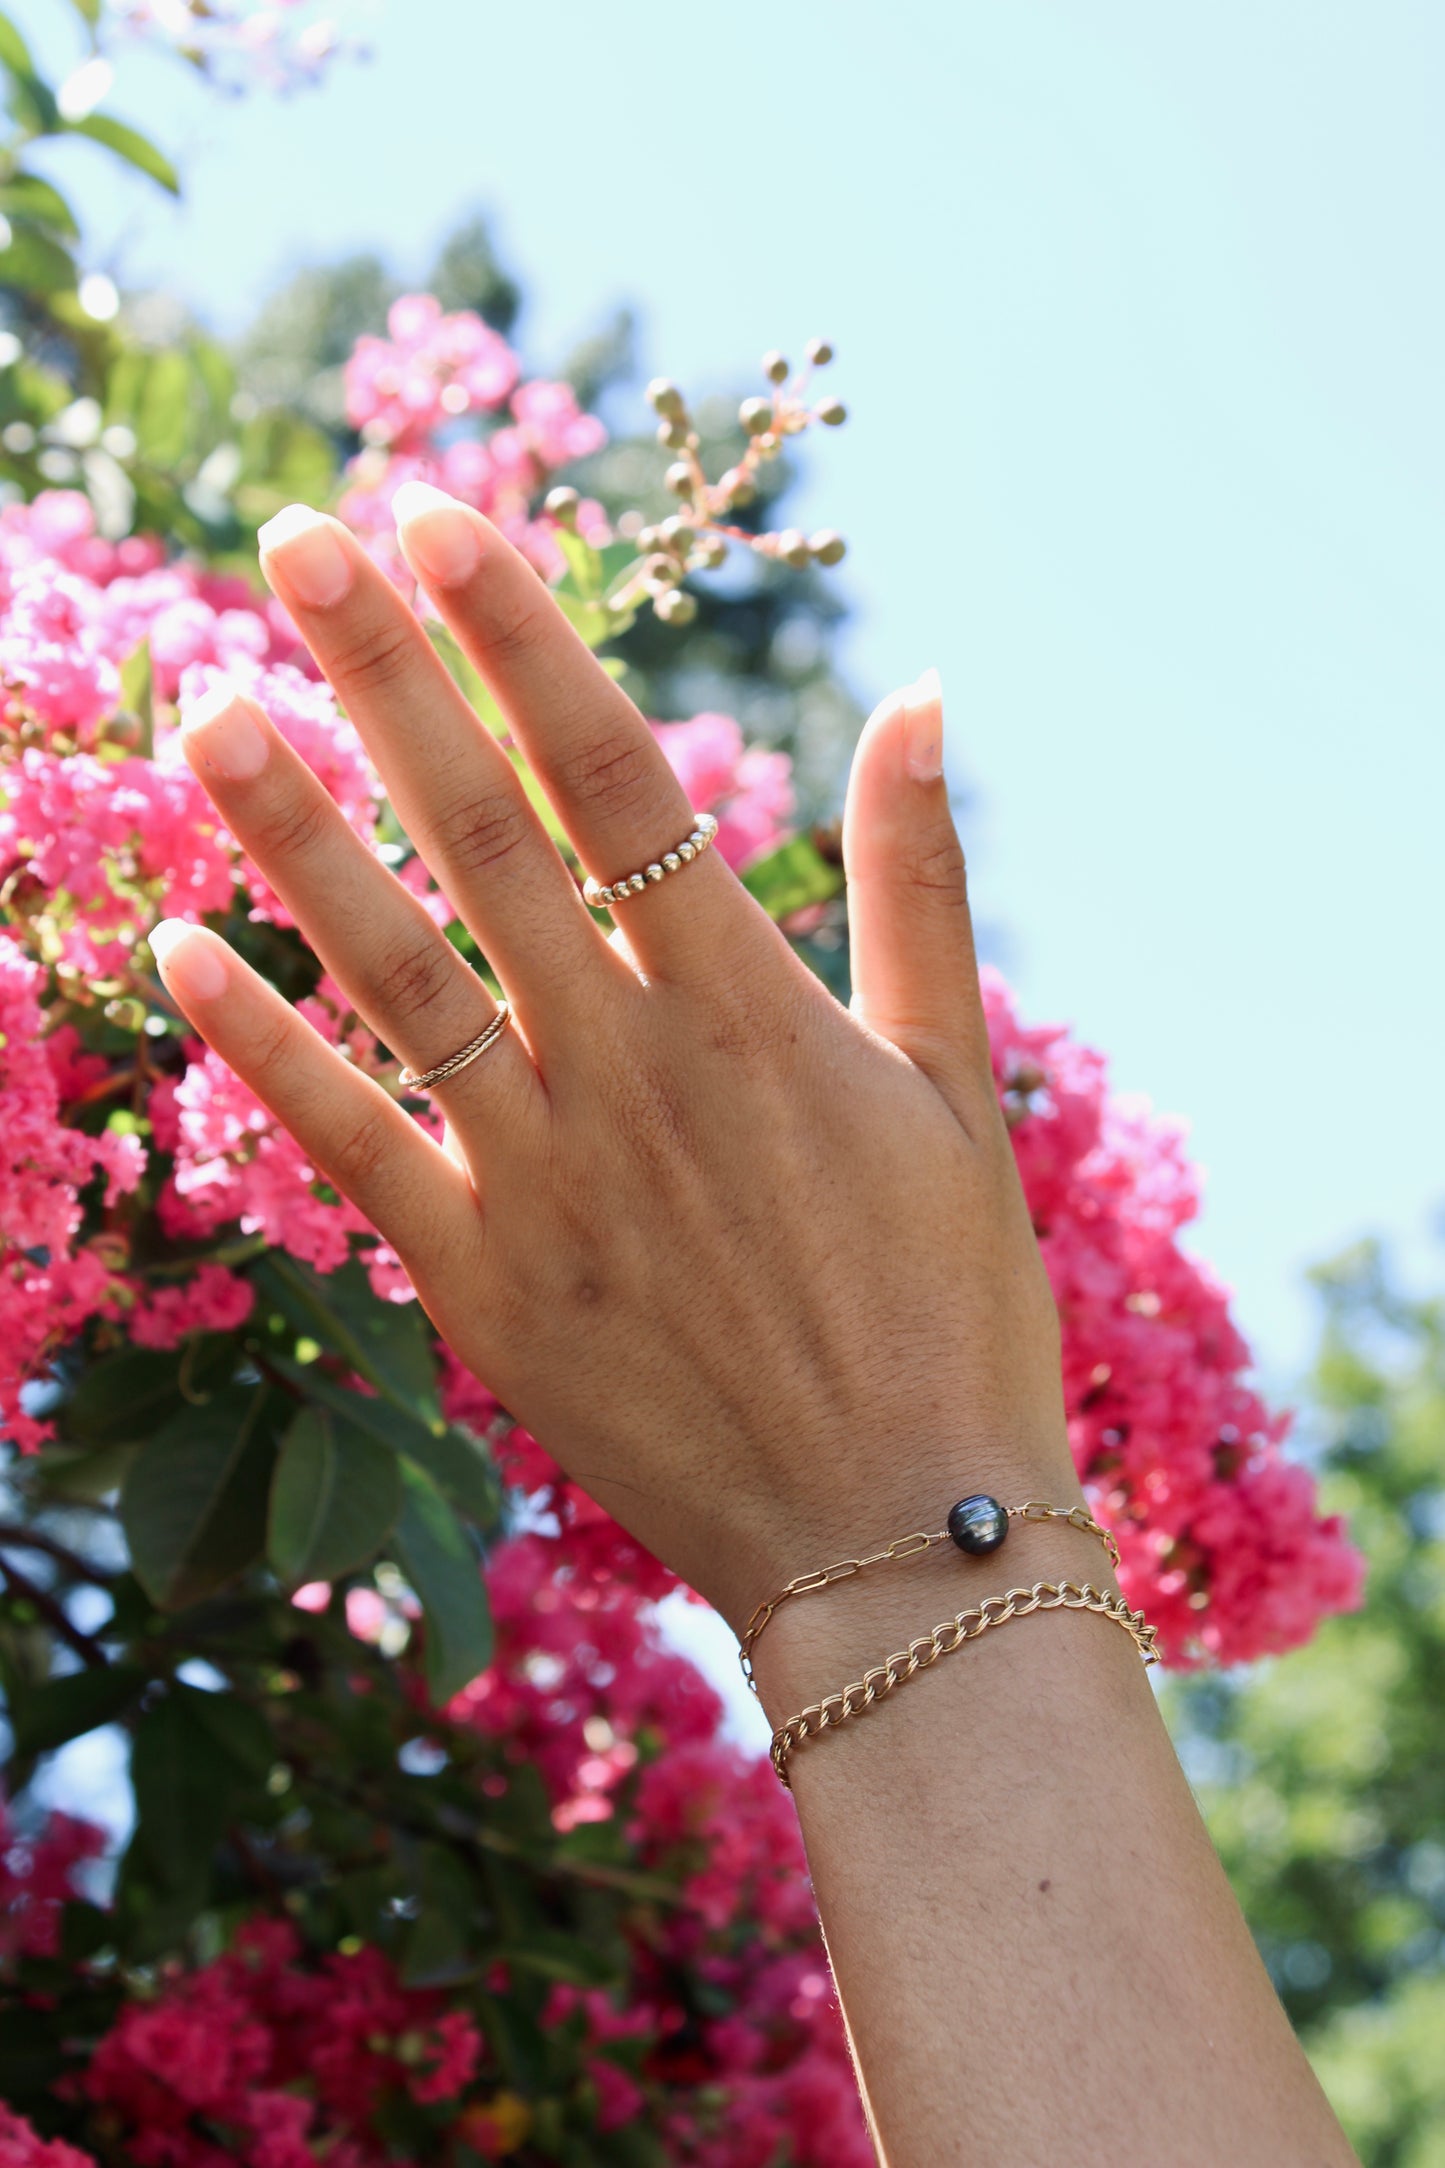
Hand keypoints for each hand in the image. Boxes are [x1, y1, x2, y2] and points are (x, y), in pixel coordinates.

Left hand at [151, 485, 1074, 1640]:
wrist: (894, 1534)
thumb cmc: (947, 1301)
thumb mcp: (958, 1079)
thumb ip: (921, 881)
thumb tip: (921, 688)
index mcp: (748, 1000)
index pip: (610, 774)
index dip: (519, 639)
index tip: (440, 519)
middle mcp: (627, 1064)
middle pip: (480, 832)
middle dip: (382, 674)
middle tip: (290, 537)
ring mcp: (541, 1173)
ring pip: (393, 969)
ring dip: (291, 833)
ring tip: (204, 704)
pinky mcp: (480, 1282)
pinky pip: (349, 1144)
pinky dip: (265, 1048)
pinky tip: (183, 949)